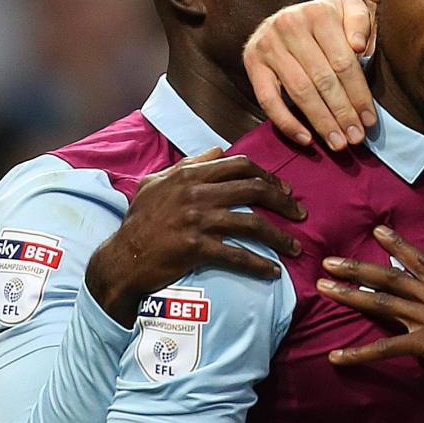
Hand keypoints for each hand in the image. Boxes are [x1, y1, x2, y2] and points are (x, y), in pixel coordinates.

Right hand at [84, 148, 305, 325]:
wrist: (123, 257)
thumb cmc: (141, 220)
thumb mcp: (157, 183)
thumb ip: (189, 164)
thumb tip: (218, 150)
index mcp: (189, 175)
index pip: (239, 165)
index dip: (268, 176)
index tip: (285, 190)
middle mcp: (195, 193)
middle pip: (253, 189)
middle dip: (283, 202)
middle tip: (300, 215)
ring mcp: (196, 220)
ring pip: (252, 223)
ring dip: (280, 237)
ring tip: (296, 248)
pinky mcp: (195, 247)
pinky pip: (237, 254)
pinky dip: (259, 264)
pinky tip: (273, 272)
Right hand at [244, 0, 374, 149]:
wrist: (290, 13)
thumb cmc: (329, 20)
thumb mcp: (350, 10)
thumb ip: (360, 22)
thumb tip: (358, 46)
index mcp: (318, 13)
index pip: (343, 63)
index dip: (359, 95)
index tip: (370, 121)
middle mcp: (289, 25)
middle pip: (323, 80)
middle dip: (342, 113)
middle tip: (356, 138)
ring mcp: (268, 44)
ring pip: (299, 91)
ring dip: (321, 122)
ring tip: (337, 143)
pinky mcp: (251, 60)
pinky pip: (267, 99)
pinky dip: (286, 122)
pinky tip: (306, 139)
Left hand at [317, 226, 423, 378]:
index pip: (421, 262)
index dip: (398, 246)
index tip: (378, 230)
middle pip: (391, 278)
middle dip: (358, 268)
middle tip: (329, 261)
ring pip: (383, 302)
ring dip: (350, 294)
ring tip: (323, 287)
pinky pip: (388, 347)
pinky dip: (360, 353)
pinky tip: (337, 357)